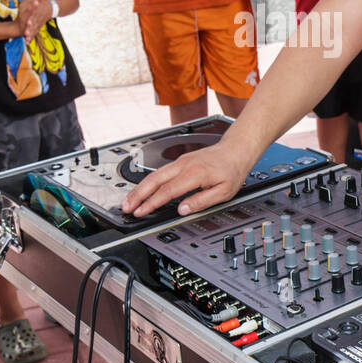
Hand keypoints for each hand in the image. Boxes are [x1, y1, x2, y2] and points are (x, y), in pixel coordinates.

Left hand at [15, 0, 49, 39]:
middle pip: (35, 23)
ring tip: (26, 38)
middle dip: (30, 28)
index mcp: (38, 9)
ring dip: (30, 34)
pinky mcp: (38, 27)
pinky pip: (34, 33)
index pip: (35, 14)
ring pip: (35, 29)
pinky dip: (31, 38)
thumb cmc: (43, 2)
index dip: (31, 18)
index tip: (27, 22)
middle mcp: (39, 17)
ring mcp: (39, 22)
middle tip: (26, 32)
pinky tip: (26, 42)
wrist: (53, 8)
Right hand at [121, 141, 248, 217]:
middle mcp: (184, 165)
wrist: (235, 150)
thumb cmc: (231, 170)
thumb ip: (201, 201)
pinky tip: (143, 190)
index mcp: (194, 174)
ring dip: (139, 188)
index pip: (167, 191)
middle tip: (126, 207)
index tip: (141, 212)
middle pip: (154, 180)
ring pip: (154, 174)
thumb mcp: (223, 191)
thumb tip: (182, 210)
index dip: (151, 203)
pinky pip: (159, 172)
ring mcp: (180, 161)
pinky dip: (148, 182)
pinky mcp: (179, 161)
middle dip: (137, 194)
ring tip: (129, 201)